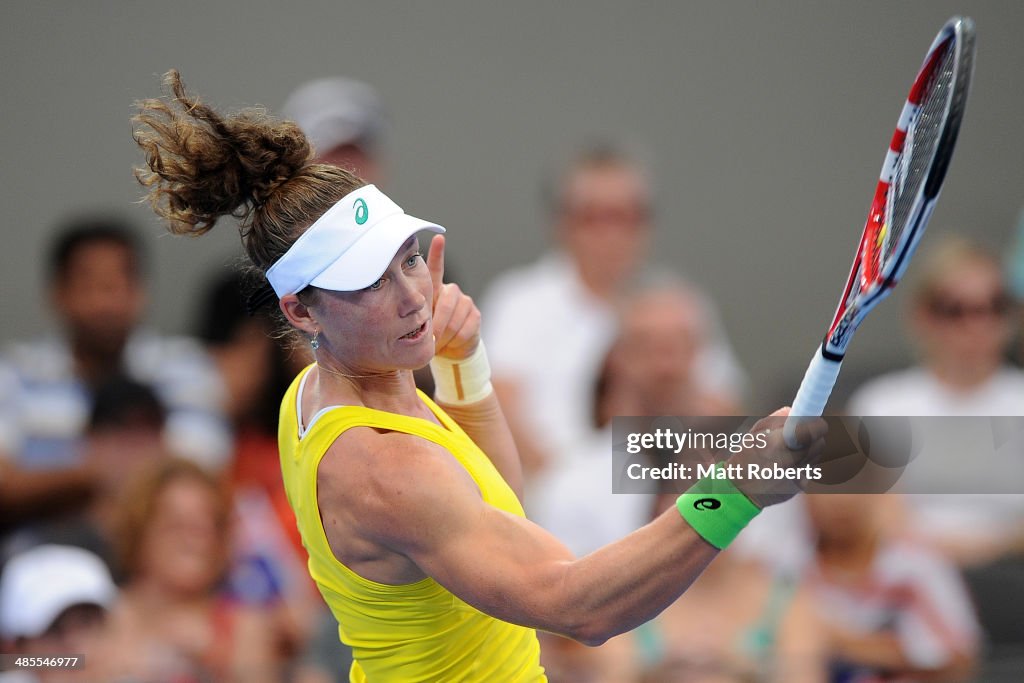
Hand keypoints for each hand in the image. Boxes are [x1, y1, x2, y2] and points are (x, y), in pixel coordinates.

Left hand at [427, 235, 480, 359]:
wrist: (449, 351)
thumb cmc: (429, 334)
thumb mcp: (419, 323)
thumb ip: (418, 316)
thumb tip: (411, 318)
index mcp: (434, 290)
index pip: (436, 269)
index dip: (438, 253)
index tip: (439, 238)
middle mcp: (451, 291)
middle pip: (447, 302)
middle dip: (438, 324)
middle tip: (431, 339)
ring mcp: (465, 302)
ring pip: (456, 317)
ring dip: (446, 334)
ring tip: (439, 343)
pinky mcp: (475, 315)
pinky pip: (466, 328)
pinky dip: (456, 340)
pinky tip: (452, 342)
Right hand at [728, 407, 827, 507]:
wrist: (740, 491)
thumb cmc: (745, 459)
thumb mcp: (754, 434)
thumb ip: (776, 420)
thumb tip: (792, 410)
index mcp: (777, 444)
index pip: (812, 431)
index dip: (817, 424)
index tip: (816, 421)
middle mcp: (790, 461)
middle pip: (819, 444)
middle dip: (814, 437)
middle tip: (802, 434)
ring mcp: (797, 476)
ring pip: (816, 456)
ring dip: (808, 450)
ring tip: (790, 451)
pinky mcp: (800, 486)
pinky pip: (809, 469)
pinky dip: (802, 465)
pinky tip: (787, 466)